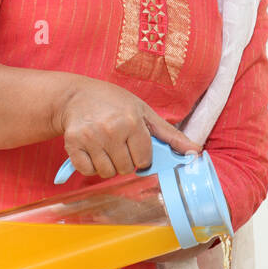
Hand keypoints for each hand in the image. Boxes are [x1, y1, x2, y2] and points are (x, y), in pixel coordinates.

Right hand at [54, 77, 202, 177]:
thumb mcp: (144, 112)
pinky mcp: (72, 144)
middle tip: (120, 145)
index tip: (136, 145)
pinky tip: (93, 151)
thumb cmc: (114, 103)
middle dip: (126, 161)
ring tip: (107, 148)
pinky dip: (92, 167)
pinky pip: (88, 171)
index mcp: (132, 121)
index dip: (142, 156)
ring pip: (107, 173)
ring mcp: (89, 138)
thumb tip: (195, 152)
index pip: (144, 160)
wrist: (75, 95)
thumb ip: (170, 135)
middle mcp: (111, 130)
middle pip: (126, 168)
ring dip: (110, 166)